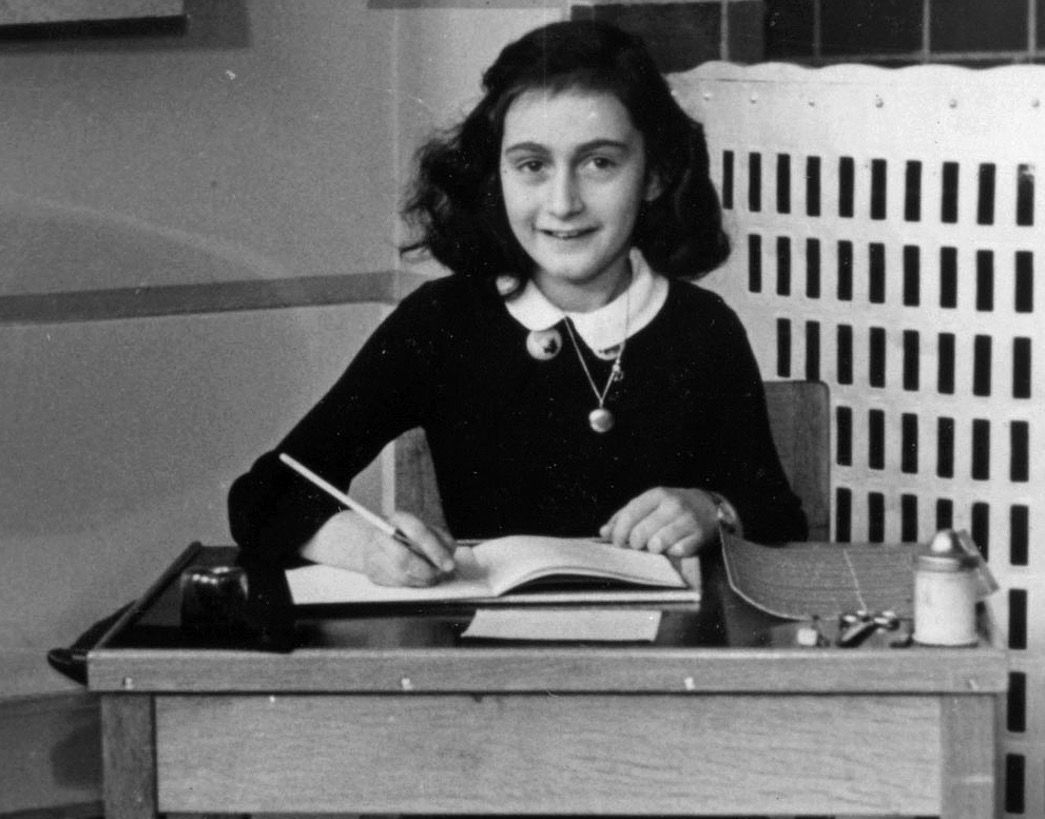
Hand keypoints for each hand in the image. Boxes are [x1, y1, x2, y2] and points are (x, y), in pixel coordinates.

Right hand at [300, 510, 455, 586]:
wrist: (381, 541)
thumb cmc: (411, 536)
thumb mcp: (429, 530)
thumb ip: (442, 541)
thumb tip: (448, 559)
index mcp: (398, 518)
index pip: (417, 532)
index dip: (435, 550)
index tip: (448, 564)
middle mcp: (381, 535)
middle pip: (404, 559)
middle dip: (427, 571)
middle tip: (440, 574)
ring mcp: (373, 555)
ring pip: (401, 576)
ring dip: (422, 580)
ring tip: (431, 575)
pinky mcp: (373, 575)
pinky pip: (397, 585)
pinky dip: (412, 584)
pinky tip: (418, 578)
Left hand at [599, 487, 719, 556]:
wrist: (709, 507)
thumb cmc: (672, 508)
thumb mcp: (650, 505)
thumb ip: (625, 516)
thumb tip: (603, 532)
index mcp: (657, 495)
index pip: (630, 515)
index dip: (619, 533)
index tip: (618, 543)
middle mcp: (672, 505)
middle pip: (640, 533)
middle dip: (635, 545)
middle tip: (638, 546)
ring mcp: (688, 520)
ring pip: (657, 544)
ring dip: (653, 549)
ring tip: (656, 546)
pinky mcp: (700, 536)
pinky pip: (676, 552)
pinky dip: (672, 553)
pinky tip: (674, 547)